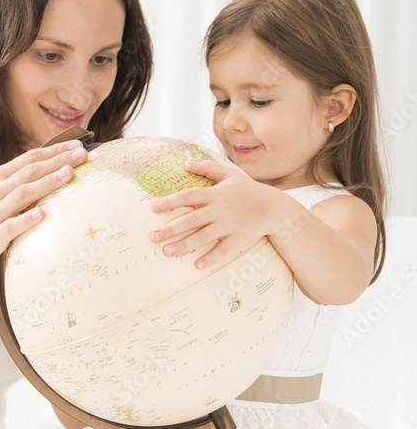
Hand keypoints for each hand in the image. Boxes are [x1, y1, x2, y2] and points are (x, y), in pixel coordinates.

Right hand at [0, 140, 87, 279]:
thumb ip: (17, 182)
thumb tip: (47, 170)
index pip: (29, 159)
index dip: (54, 151)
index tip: (77, 144)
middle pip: (30, 172)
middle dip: (57, 161)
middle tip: (82, 153)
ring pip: (22, 194)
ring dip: (46, 183)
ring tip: (68, 173)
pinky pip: (11, 226)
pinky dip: (26, 219)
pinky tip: (42, 213)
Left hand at [149, 160, 273, 268]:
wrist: (274, 207)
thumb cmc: (248, 190)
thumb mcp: (229, 174)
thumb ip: (208, 168)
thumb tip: (186, 163)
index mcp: (215, 194)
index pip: (188, 196)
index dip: (170, 201)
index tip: (153, 207)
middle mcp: (219, 210)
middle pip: (192, 219)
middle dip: (171, 228)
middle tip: (153, 236)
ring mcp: (229, 225)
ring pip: (203, 236)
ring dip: (185, 245)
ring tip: (167, 251)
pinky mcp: (239, 238)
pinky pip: (223, 250)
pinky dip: (211, 257)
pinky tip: (197, 265)